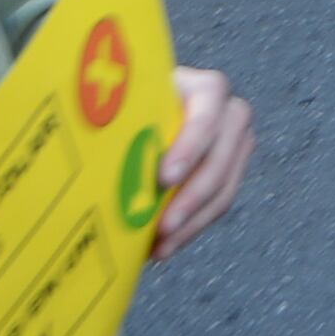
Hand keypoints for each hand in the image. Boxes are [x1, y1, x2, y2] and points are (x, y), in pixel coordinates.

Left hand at [146, 67, 252, 259]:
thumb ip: (129, 118)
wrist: (152, 105)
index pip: (206, 118)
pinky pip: (219, 204)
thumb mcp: (136, 100)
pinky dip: (192, 227)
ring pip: (224, 188)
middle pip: (220, 160)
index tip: (164, 179)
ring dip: (192, 221)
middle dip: (190, 197)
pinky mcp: (232, 172)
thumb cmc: (137, 100)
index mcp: (207, 89)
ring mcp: (236, 145)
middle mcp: (230, 113)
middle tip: (163, 228)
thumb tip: (98, 155)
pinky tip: (165, 245)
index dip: (189, 149)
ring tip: (161, 246)